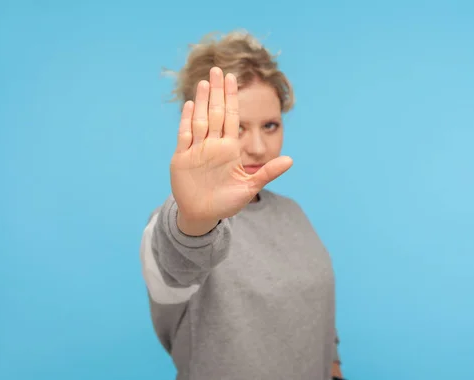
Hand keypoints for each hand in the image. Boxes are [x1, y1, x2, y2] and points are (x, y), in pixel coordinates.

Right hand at [169, 67, 292, 234]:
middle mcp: (213, 145)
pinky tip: (190, 105)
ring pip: (199, 119)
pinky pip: (184, 136)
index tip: (233, 78)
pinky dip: (187, 121)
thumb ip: (268, 173)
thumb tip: (291, 160)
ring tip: (205, 82)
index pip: (231, 117)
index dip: (231, 98)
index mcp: (229, 149)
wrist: (203, 215)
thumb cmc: (226, 202)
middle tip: (217, 69)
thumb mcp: (249, 187)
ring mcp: (197, 150)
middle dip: (216, 92)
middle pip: (215, 113)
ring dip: (202, 101)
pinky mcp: (182, 158)